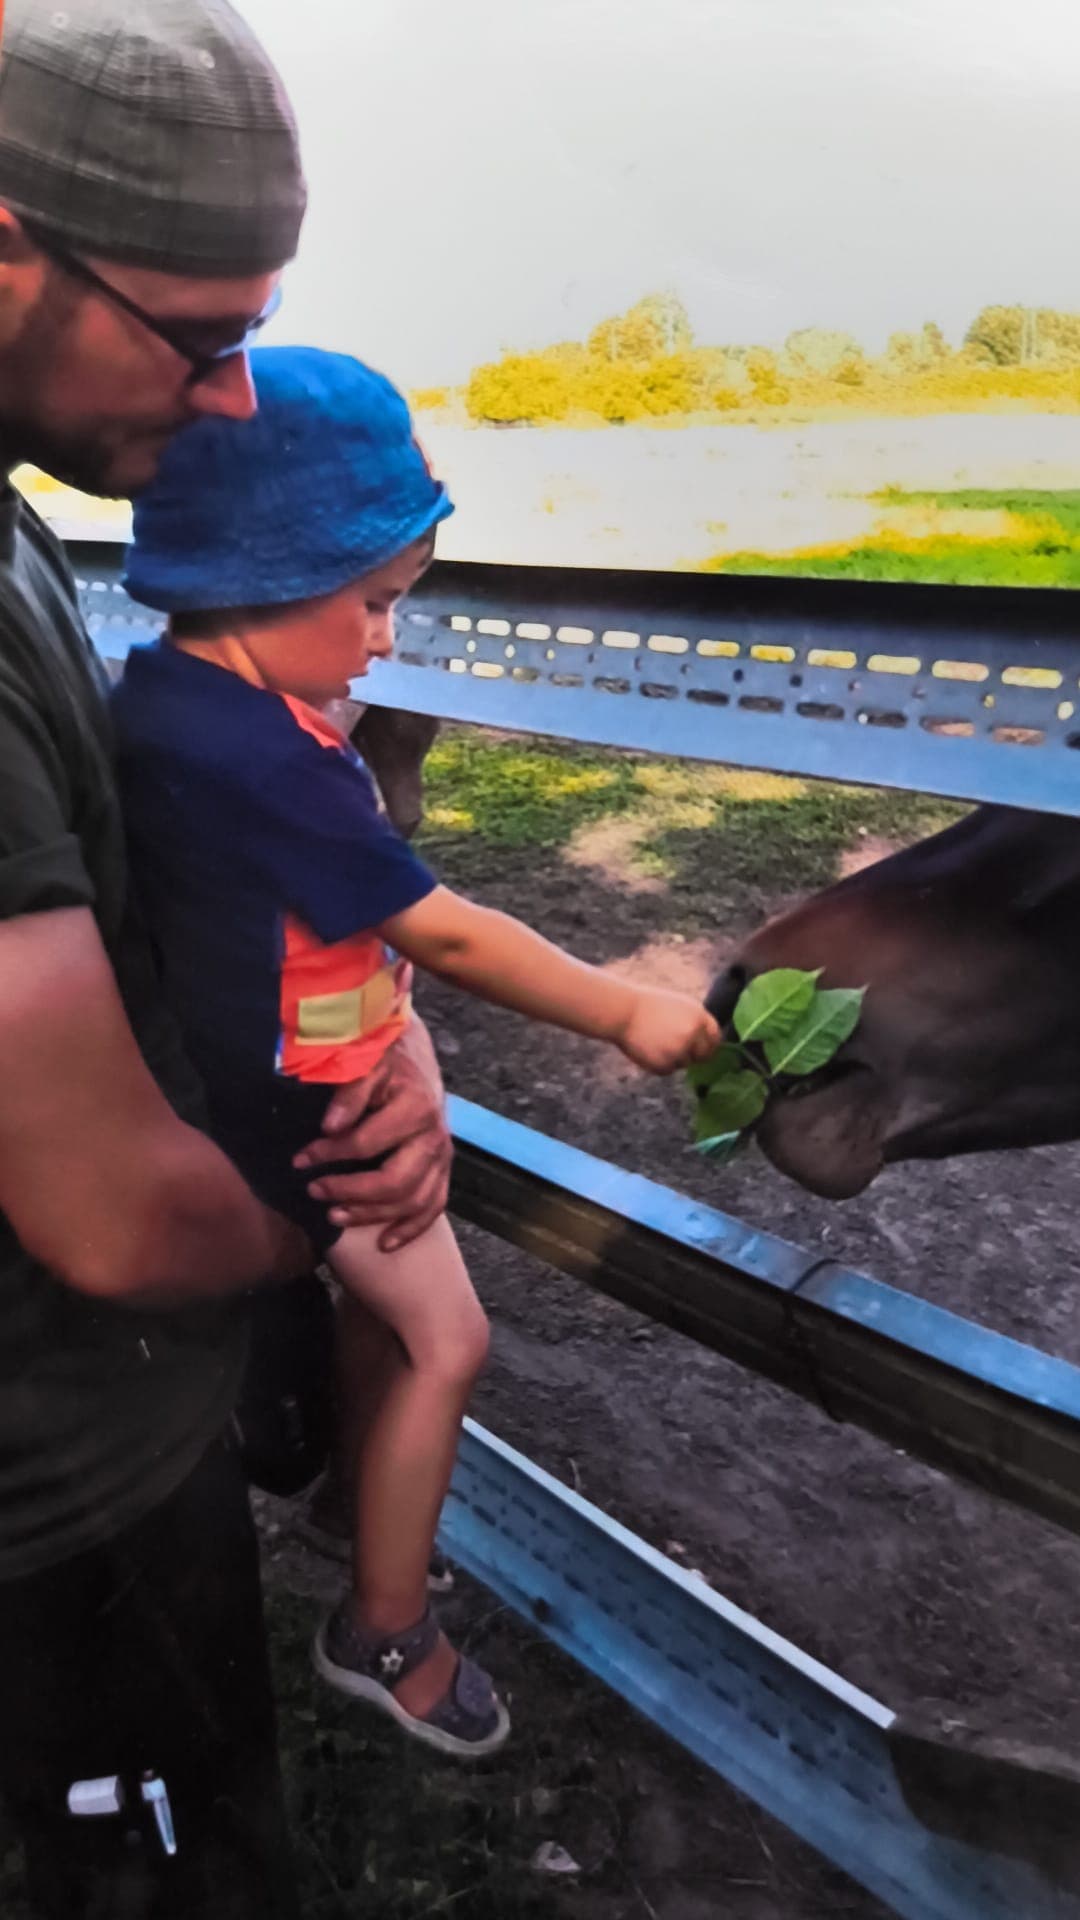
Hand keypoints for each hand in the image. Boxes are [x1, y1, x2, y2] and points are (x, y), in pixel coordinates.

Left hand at [293, 1029, 451, 1251]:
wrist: (413, 1056)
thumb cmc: (383, 1059)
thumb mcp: (366, 1061)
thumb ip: (350, 1092)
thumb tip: (330, 1126)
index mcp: (415, 1106)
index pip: (367, 1143)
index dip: (330, 1154)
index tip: (300, 1159)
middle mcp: (434, 1136)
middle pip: (395, 1181)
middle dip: (351, 1192)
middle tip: (315, 1192)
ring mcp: (441, 1156)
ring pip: (413, 1201)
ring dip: (373, 1215)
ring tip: (335, 1217)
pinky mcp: (443, 1169)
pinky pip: (433, 1206)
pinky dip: (411, 1229)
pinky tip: (385, 1244)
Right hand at [614, 988, 720, 1073]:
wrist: (623, 1012)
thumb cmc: (647, 1005)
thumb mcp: (679, 1006)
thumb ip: (695, 1022)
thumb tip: (705, 1040)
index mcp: (699, 1017)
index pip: (715, 1038)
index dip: (709, 1044)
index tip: (703, 1048)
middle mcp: (693, 1035)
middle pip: (703, 1055)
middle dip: (693, 1055)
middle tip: (676, 1050)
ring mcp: (680, 1051)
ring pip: (684, 1063)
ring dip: (673, 1058)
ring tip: (654, 1042)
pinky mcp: (665, 1064)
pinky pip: (668, 1070)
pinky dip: (659, 1065)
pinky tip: (647, 1050)